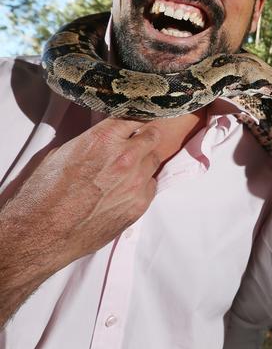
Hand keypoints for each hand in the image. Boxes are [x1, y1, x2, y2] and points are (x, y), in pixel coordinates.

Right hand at [0, 112, 201, 327]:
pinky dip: (143, 184)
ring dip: (144, 161)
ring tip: (126, 171)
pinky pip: (151, 185)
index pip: (136, 115)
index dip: (135, 119)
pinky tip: (125, 189)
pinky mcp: (139, 205)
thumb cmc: (44, 191)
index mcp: (104, 139)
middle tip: (137, 142)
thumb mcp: (64, 152)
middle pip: (153, 135)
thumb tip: (109, 137)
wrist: (40, 232)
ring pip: (154, 161)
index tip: (134, 122)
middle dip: (145, 137)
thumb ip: (94, 140)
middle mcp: (125, 157)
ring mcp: (136, 182)